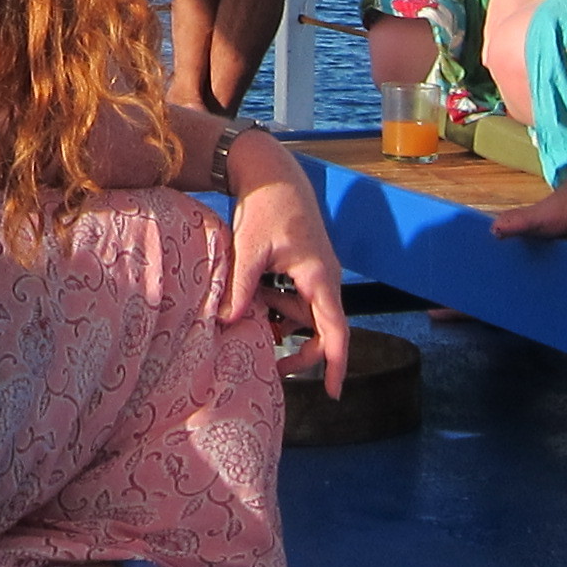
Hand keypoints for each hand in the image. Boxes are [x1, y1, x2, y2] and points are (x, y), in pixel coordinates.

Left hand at [220, 131, 352, 398]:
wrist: (272, 173)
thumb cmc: (265, 206)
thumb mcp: (248, 248)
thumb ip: (241, 286)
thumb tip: (229, 322)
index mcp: (319, 276)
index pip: (336, 330)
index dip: (337, 364)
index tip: (333, 393)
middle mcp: (326, 278)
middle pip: (322, 330)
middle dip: (302, 351)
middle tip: (274, 367)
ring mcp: (318, 273)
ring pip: (307, 315)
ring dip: (282, 321)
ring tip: (252, 309)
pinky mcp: (307, 268)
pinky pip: (299, 299)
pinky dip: (280, 306)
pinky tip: (257, 300)